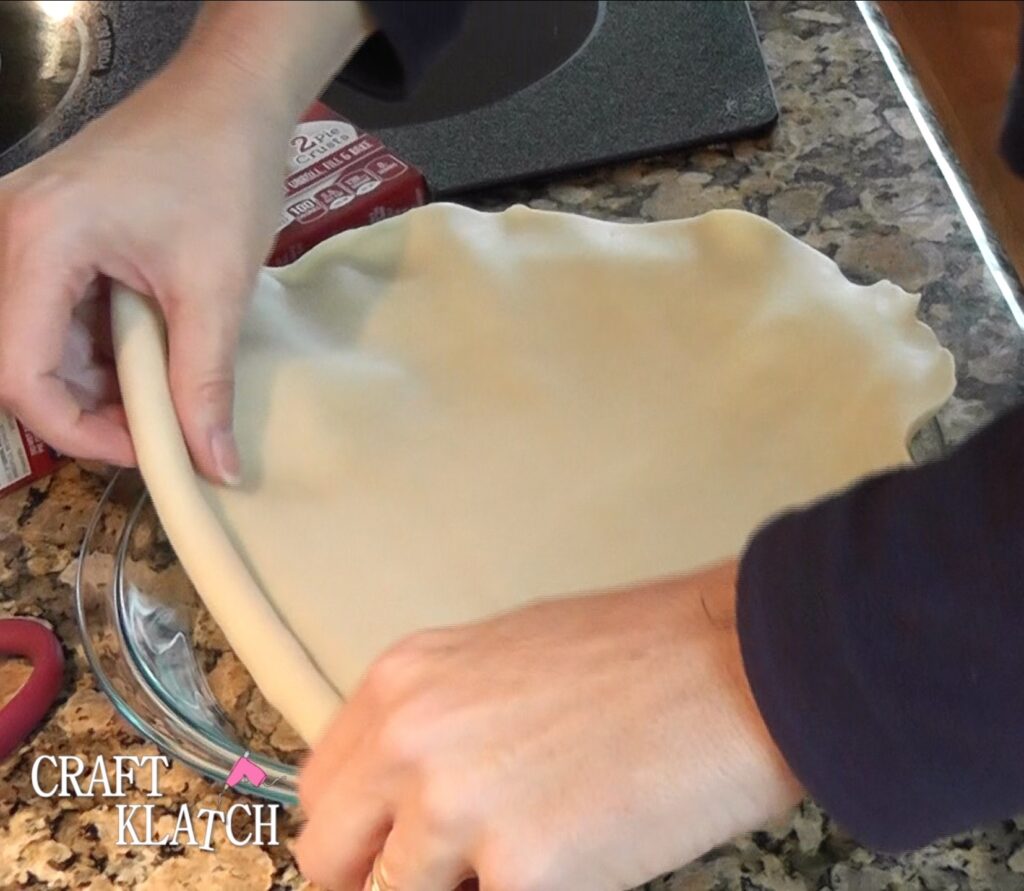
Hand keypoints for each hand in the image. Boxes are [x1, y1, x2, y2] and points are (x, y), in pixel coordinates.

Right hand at [0, 51, 293, 480]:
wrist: (231, 98)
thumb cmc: (224, 174)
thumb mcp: (216, 288)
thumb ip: (205, 384)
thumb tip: (216, 468)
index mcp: (37, 242)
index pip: (20, 375)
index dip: (78, 432)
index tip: (147, 453)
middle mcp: (10, 236)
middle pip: (23, 362)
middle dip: (91, 411)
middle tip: (162, 430)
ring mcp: (24, 234)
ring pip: (40, 345)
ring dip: (100, 383)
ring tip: (168, 394)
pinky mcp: (50, 237)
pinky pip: (58, 316)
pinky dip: (103, 350)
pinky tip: (154, 356)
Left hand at [296, 560, 800, 890]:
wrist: (738, 664)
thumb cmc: (638, 654)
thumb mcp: (503, 664)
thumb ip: (436, 728)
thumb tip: (407, 805)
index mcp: (402, 681)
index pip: (321, 793)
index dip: (354, 838)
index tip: (388, 858)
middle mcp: (408, 740)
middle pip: (328, 859)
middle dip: (377, 882)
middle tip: (445, 878)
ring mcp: (455, 809)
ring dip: (453, 890)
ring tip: (523, 860)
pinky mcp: (521, 872)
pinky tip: (573, 864)